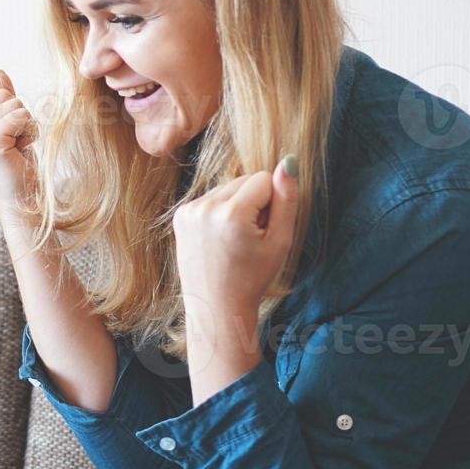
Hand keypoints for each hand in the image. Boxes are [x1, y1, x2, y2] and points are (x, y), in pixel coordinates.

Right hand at [0, 69, 38, 218]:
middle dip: (20, 117)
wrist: (22, 207)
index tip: (11, 141)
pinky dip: (28, 131)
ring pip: (13, 103)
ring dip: (26, 126)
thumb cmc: (19, 173)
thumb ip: (3, 103)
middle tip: (17, 146)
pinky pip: (19, 115)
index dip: (13, 113)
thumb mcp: (12, 132)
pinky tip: (22, 151)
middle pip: (3, 94)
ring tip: (19, 150)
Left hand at [171, 155, 300, 316]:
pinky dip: (220, 212)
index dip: (271, 204)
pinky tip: (219, 238)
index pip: (263, 179)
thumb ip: (287, 199)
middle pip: (244, 180)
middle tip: (248, 238)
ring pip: (228, 188)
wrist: (216, 307)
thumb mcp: (279, 241)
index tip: (262, 232)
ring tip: (233, 240)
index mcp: (231, 214)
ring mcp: (189, 211)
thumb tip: (289, 161)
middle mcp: (205, 208)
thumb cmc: (252, 278)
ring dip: (236, 206)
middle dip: (253, 203)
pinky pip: (211, 198)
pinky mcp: (180, 216)